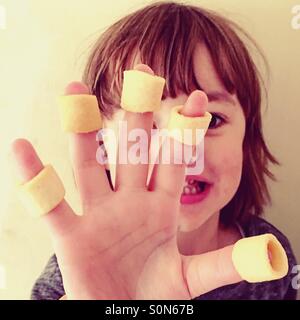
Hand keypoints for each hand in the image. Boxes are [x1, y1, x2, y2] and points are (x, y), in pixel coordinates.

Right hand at [11, 64, 241, 299]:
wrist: (123, 313)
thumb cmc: (154, 294)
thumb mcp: (192, 278)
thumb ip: (225, 262)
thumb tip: (269, 254)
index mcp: (160, 209)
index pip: (175, 160)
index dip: (185, 129)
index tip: (196, 96)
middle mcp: (129, 203)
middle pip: (133, 151)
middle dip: (137, 112)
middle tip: (141, 70)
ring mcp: (98, 216)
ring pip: (89, 165)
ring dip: (83, 130)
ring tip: (75, 89)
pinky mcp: (71, 237)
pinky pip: (48, 203)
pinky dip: (33, 179)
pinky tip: (20, 148)